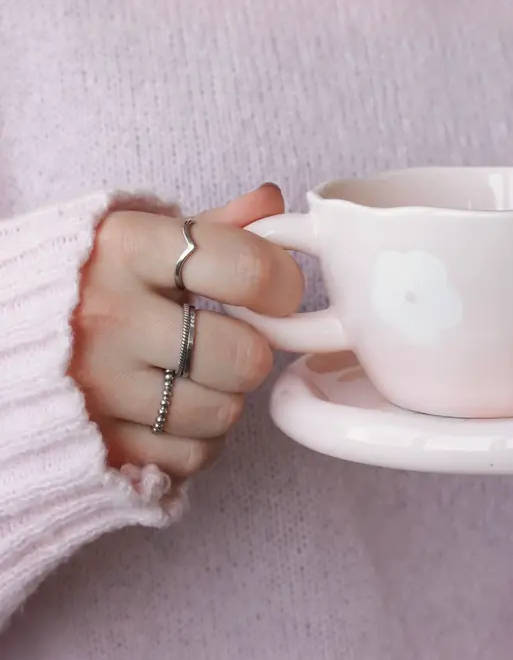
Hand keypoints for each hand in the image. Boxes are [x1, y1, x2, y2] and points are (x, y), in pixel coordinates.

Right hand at [71, 185, 303, 477]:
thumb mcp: (138, 237)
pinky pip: (188, 457)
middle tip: (229, 341)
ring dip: (223, 398)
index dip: (281, 283)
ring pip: (220, 413)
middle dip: (250, 350)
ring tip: (194, 376)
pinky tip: (171, 412)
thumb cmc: (83, 279)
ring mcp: (97, 384)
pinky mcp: (93, 441)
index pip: (244, 267)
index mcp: (125, 248)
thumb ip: (210, 226)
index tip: (279, 292)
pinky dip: (194, 440)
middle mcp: (108, 316)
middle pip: (242, 355)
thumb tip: (272, 202)